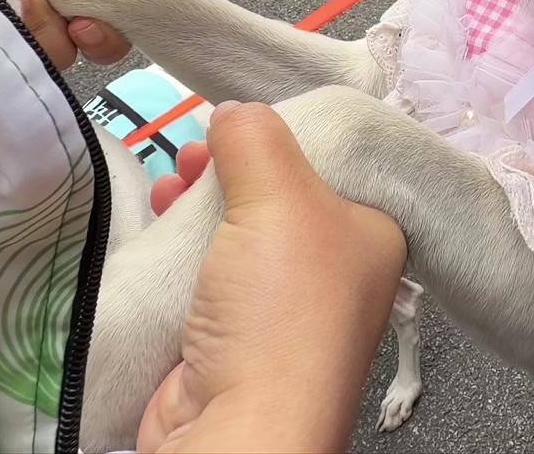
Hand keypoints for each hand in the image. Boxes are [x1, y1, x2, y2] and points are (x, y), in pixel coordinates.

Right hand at [136, 103, 406, 452]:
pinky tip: (159, 220)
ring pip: (237, 233)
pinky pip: (205, 273)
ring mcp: (281, 309)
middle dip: (232, 167)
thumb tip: (237, 112)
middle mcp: (335, 274)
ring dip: (199, 202)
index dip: (287, 136)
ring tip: (171, 183)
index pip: (335, 165)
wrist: (238, 430)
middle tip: (195, 152)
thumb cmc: (281, 316)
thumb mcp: (280, 201)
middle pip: (278, 196)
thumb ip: (258, 141)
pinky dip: (180, 245)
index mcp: (374, 237)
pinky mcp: (232, 336)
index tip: (244, 118)